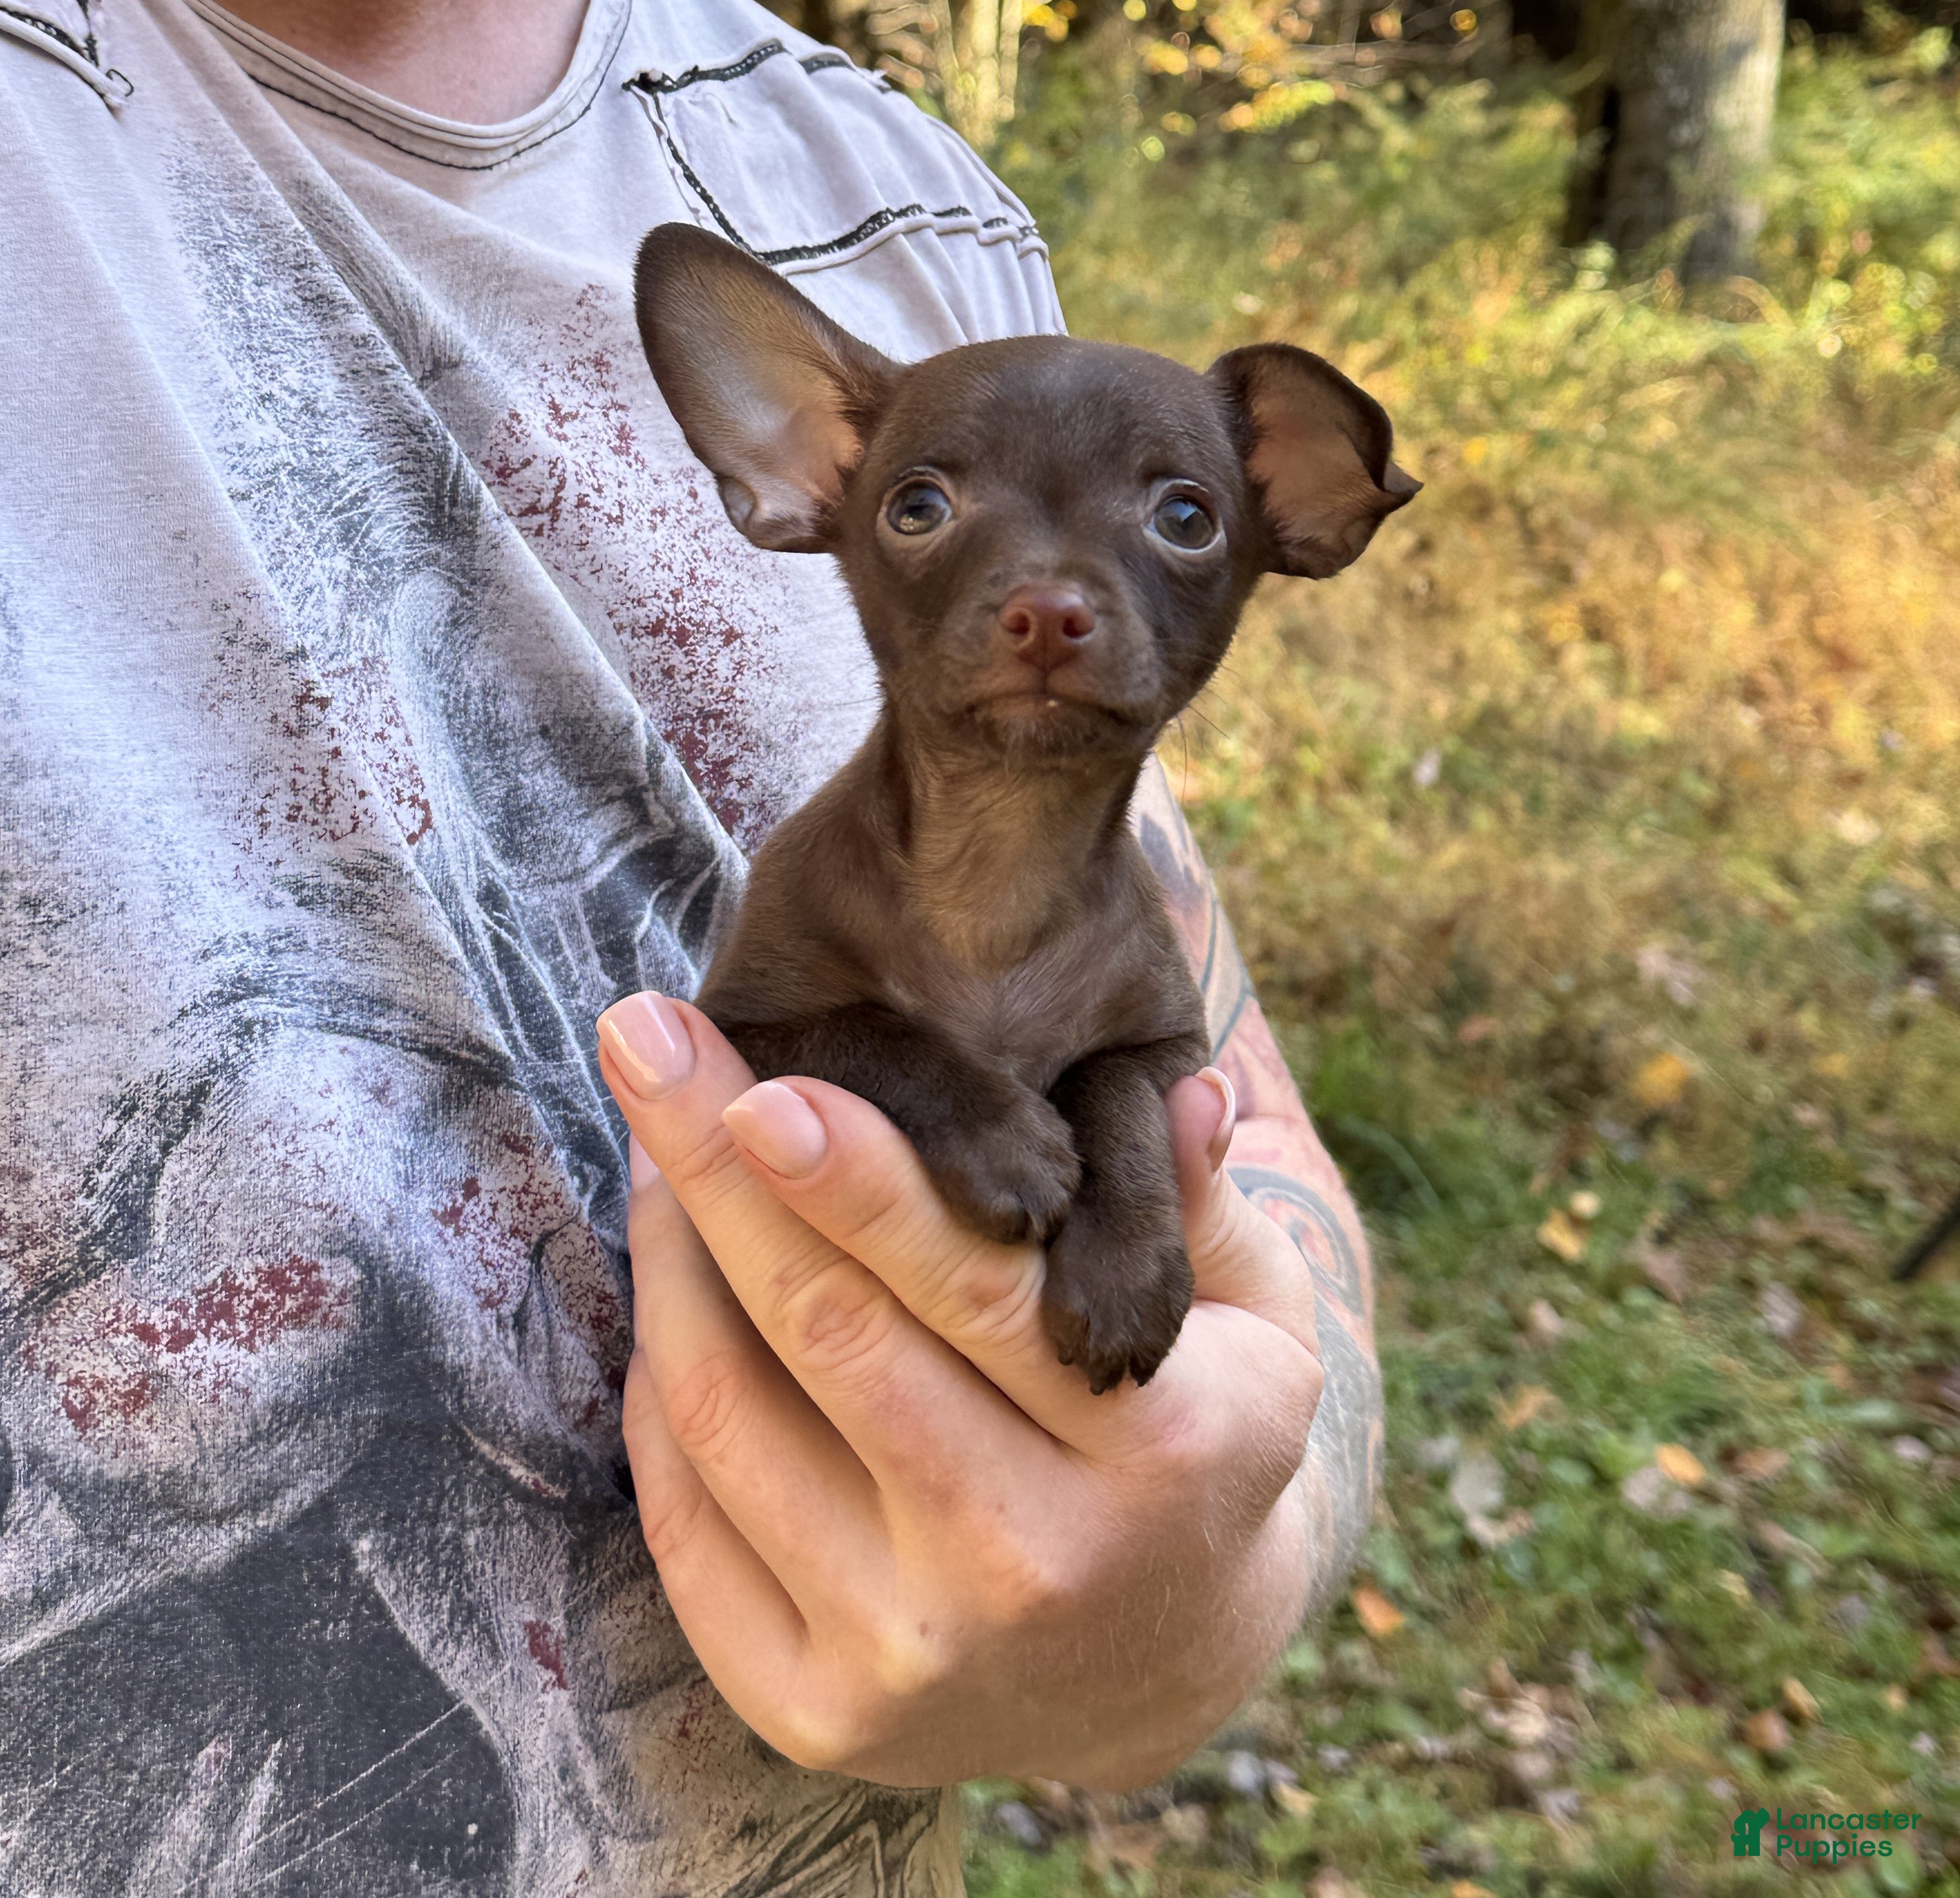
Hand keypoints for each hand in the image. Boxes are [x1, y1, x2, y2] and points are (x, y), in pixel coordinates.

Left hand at [596, 993, 1323, 1788]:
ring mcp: (909, 1654)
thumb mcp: (1260, 1329)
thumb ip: (1203, 1209)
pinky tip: (666, 1290)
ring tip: (650, 1147)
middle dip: (716, 1171)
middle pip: (826, 1332)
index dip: (856, 1180)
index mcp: (1156, 1451)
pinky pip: (685, 1524)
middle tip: (642, 1038)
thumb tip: (1190, 1086)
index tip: (756, 1080)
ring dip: (670, 1259)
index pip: (976, 1288)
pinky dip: (655, 1390)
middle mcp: (1028, 1564)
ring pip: (730, 1417)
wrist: (1157, 1674)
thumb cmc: (1202, 1450)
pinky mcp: (813, 1715)